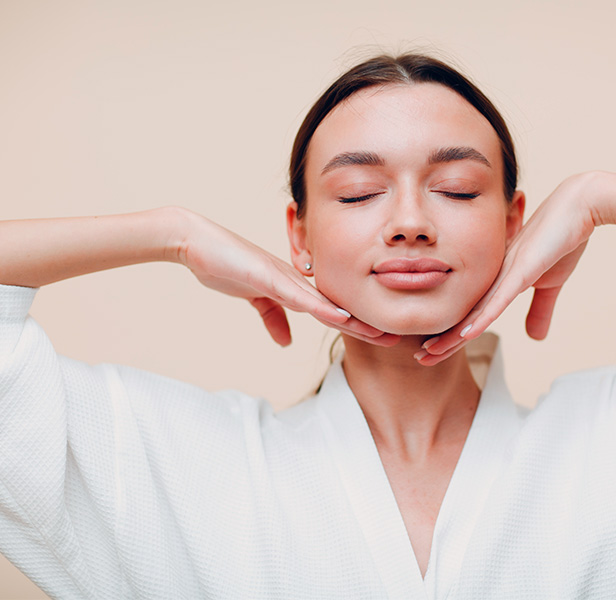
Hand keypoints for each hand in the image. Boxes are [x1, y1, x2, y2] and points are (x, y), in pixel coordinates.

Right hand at [177, 210, 398, 346]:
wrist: (195, 242)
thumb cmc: (225, 264)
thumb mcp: (254, 298)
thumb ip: (273, 318)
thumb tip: (286, 343)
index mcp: (294, 286)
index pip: (331, 309)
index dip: (356, 324)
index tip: (380, 337)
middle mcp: (297, 280)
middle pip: (337, 307)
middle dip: (365, 324)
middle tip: (394, 338)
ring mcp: (284, 277)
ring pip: (325, 303)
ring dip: (352, 320)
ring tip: (379, 333)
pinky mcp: (268, 277)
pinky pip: (299, 296)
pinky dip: (321, 308)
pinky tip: (341, 318)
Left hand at [417, 173, 596, 364]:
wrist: (579, 207)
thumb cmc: (562, 240)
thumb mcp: (551, 284)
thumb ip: (539, 310)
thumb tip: (534, 338)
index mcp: (498, 280)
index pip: (472, 313)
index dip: (453, 334)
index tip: (434, 352)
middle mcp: (494, 277)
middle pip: (464, 315)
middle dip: (442, 339)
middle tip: (420, 358)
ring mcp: (505, 273)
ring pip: (474, 311)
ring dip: (453, 335)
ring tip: (430, 352)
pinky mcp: (522, 270)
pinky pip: (498, 299)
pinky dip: (482, 319)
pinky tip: (465, 334)